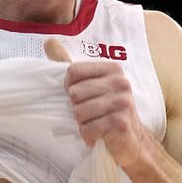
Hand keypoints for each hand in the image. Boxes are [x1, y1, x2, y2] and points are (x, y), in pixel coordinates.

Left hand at [44, 39, 147, 168]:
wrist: (132, 141)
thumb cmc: (106, 110)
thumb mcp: (89, 83)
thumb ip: (68, 62)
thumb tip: (48, 41)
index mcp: (112, 69)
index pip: (73, 71)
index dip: (69, 86)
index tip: (80, 95)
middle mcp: (120, 82)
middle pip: (75, 92)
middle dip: (77, 108)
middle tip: (90, 114)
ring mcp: (123, 102)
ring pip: (79, 112)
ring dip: (82, 123)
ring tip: (95, 123)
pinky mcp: (121, 123)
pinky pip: (88, 128)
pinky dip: (88, 135)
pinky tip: (99, 135)